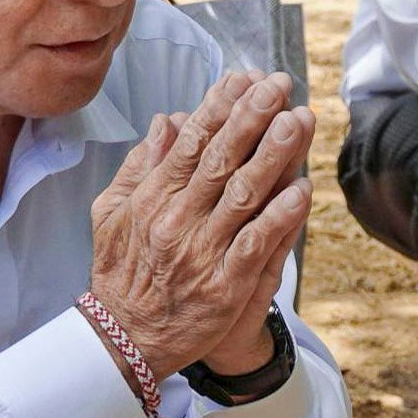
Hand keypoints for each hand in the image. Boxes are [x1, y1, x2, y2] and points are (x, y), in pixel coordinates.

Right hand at [89, 71, 311, 382]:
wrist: (125, 339)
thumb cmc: (123, 272)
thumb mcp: (113, 212)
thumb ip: (141, 166)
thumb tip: (167, 121)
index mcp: (152, 198)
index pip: (192, 142)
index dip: (219, 106)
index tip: (244, 78)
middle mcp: (177, 220)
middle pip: (221, 159)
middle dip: (252, 117)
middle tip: (279, 84)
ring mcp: (202, 253)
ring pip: (243, 195)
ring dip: (274, 155)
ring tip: (299, 121)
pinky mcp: (224, 286)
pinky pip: (256, 244)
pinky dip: (280, 217)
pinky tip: (303, 190)